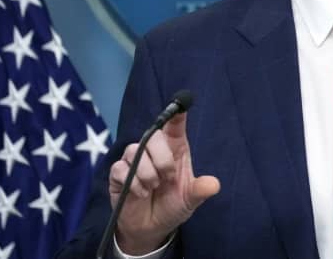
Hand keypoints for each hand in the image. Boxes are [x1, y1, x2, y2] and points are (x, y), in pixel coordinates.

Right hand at [108, 113, 220, 254]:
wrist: (151, 228)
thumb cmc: (173, 205)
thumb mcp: (190, 200)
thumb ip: (200, 191)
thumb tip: (214, 184)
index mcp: (174, 149)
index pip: (174, 125)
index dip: (176, 113)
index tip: (181, 103)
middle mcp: (154, 150)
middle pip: (152, 135)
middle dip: (162, 158)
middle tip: (167, 178)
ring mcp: (134, 161)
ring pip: (135, 150)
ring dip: (147, 173)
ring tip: (153, 188)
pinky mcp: (118, 174)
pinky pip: (120, 168)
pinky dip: (133, 183)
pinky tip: (141, 194)